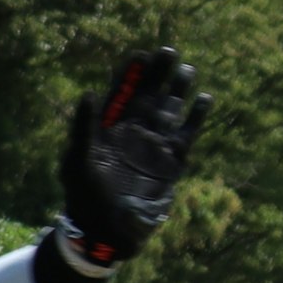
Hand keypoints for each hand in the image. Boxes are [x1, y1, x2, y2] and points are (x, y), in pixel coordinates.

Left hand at [58, 46, 203, 267]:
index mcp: (108, 130)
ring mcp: (154, 145)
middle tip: (169, 51)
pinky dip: (197, 117)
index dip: (130, 74)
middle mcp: (133, 133)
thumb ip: (84, 128)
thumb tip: (88, 93)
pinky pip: (188, 133)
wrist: (106, 231)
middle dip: (158, 74)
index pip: (121, 94)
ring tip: (186, 69)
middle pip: (149, 95)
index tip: (140, 55)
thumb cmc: (85, 196)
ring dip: (178, 90)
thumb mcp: (78, 161)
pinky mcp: (172, 161)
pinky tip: (204, 99)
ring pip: (170, 109)